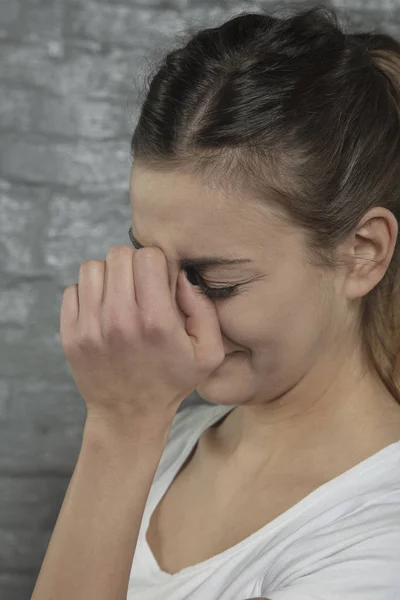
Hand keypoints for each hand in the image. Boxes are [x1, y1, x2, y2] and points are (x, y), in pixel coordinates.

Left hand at [60, 245, 224, 430]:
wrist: (129, 415)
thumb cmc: (171, 381)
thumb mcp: (208, 352)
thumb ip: (204, 309)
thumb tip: (181, 275)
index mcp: (156, 322)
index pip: (148, 256)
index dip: (156, 263)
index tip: (158, 281)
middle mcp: (120, 321)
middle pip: (118, 255)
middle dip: (132, 265)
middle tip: (139, 286)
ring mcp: (90, 328)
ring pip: (92, 267)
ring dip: (108, 276)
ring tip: (119, 295)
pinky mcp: (70, 335)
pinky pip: (73, 289)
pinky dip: (88, 293)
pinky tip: (102, 310)